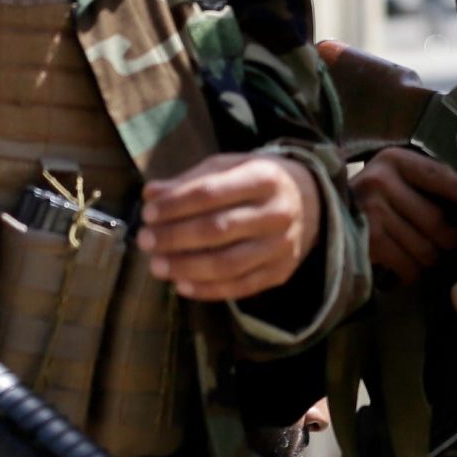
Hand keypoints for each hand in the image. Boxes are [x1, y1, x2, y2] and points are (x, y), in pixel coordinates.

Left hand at [138, 153, 322, 301]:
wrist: (311, 201)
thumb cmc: (260, 180)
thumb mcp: (231, 167)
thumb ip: (191, 180)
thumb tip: (151, 194)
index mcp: (263, 178)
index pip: (210, 193)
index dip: (175, 205)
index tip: (148, 213)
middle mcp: (277, 213)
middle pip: (217, 229)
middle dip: (174, 237)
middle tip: (145, 240)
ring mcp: (281, 246)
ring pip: (227, 263)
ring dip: (185, 267)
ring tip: (156, 265)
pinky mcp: (280, 272)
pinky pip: (240, 287)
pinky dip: (207, 290)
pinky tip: (181, 285)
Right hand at [355, 147, 456, 283]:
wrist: (320, 215)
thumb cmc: (371, 197)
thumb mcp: (395, 175)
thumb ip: (429, 181)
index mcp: (393, 160)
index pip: (440, 176)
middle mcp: (381, 182)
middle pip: (436, 220)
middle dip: (449, 238)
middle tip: (451, 243)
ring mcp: (372, 212)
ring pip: (425, 247)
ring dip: (432, 257)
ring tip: (430, 255)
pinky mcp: (368, 242)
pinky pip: (408, 265)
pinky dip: (414, 271)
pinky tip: (410, 267)